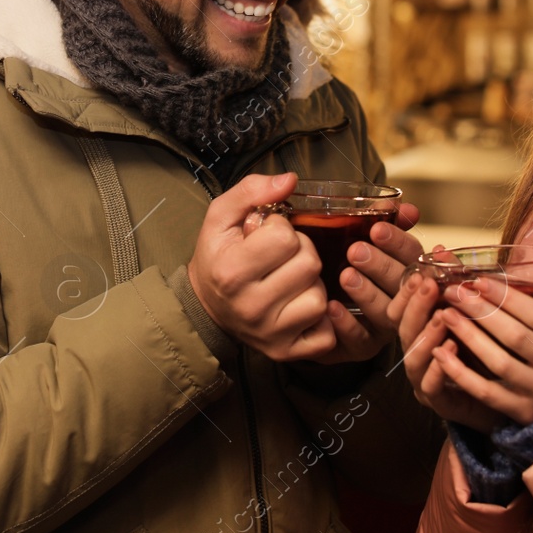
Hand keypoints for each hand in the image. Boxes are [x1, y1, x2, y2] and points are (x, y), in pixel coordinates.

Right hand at [187, 172, 334, 360]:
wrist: (206, 306)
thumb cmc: (218, 256)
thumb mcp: (221, 216)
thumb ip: (252, 190)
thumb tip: (289, 180)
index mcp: (231, 272)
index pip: (285, 237)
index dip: (281, 229)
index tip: (265, 236)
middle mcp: (250, 308)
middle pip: (309, 265)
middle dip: (301, 252)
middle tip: (281, 256)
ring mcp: (270, 334)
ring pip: (320, 297)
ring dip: (311, 284)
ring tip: (289, 280)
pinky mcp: (285, 352)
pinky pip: (326, 334)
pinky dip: (320, 319)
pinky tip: (299, 305)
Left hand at [303, 201, 424, 364]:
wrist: (311, 308)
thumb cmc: (342, 266)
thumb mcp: (360, 241)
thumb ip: (384, 222)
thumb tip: (407, 208)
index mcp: (408, 270)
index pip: (413, 255)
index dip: (398, 242)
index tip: (377, 229)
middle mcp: (405, 301)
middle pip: (403, 285)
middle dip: (381, 267)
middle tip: (356, 251)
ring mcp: (387, 327)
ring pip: (386, 313)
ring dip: (367, 294)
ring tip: (345, 276)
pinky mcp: (365, 347)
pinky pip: (361, 340)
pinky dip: (347, 324)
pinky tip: (332, 307)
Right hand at [390, 270, 502, 432]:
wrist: (509, 393)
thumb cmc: (487, 346)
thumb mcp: (471, 309)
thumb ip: (455, 281)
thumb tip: (440, 247)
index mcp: (420, 329)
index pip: (400, 308)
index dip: (406, 290)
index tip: (419, 271)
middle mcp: (417, 353)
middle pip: (403, 329)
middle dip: (414, 306)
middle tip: (428, 285)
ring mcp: (424, 379)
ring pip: (413, 358)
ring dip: (426, 336)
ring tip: (443, 317)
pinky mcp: (439, 403)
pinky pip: (431, 387)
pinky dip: (439, 368)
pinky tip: (452, 350)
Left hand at [431, 264, 532, 424]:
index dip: (508, 298)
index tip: (479, 280)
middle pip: (516, 337)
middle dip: (482, 311)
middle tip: (454, 290)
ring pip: (499, 363)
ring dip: (469, 336)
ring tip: (446, 313)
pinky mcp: (521, 414)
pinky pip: (486, 393)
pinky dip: (461, 374)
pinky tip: (441, 353)